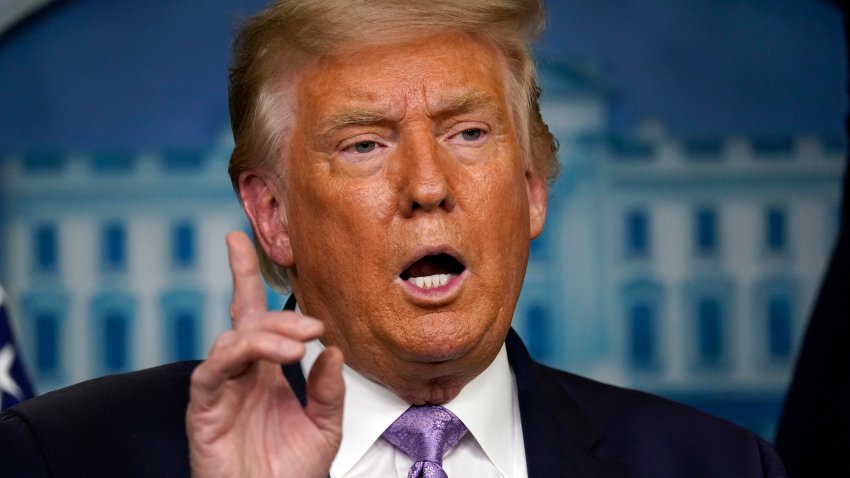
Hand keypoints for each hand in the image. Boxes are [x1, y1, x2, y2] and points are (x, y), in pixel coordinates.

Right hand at [187, 231, 344, 477]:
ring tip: (297, 346)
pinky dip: (237, 354)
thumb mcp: (324, 426)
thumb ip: (328, 388)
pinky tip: (265, 355)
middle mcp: (242, 375)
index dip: (245, 276)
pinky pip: (211, 371)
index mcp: (267, 373)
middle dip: (273, 311)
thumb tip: (331, 348)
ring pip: (232, 340)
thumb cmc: (293, 475)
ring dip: (266, 335)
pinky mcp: (204, 410)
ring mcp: (221, 390)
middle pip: (244, 320)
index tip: (240, 239)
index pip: (254, 315)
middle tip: (312, 326)